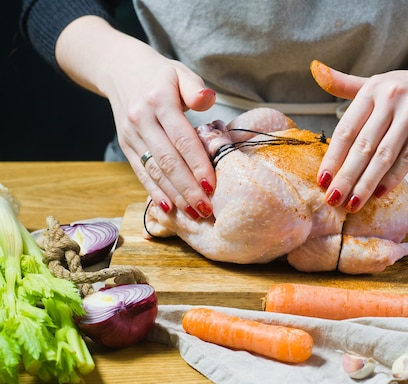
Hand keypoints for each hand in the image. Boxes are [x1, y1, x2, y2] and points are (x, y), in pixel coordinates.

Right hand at [108, 49, 216, 219]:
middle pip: (168, 160)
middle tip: (206, 209)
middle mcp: (141, 120)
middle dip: (187, 188)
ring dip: (174, 195)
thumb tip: (208, 99)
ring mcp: (131, 135)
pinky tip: (168, 208)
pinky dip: (154, 191)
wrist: (119, 68)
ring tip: (193, 214)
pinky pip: (141, 172)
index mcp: (159, 101)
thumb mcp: (180, 72)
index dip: (197, 164)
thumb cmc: (160, 74)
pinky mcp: (126, 145)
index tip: (212, 185)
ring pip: (154, 170)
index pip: (182, 139)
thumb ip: (195, 87)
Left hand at [311, 60, 407, 212]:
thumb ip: (348, 85)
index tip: (321, 180)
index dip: (333, 157)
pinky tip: (380, 193)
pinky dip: (393, 177)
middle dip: (346, 176)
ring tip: (353, 203)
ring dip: (366, 183)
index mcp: (373, 88)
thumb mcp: (382, 83)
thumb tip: (315, 70)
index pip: (346, 129)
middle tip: (332, 200)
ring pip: (384, 155)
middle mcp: (391, 96)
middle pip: (363, 145)